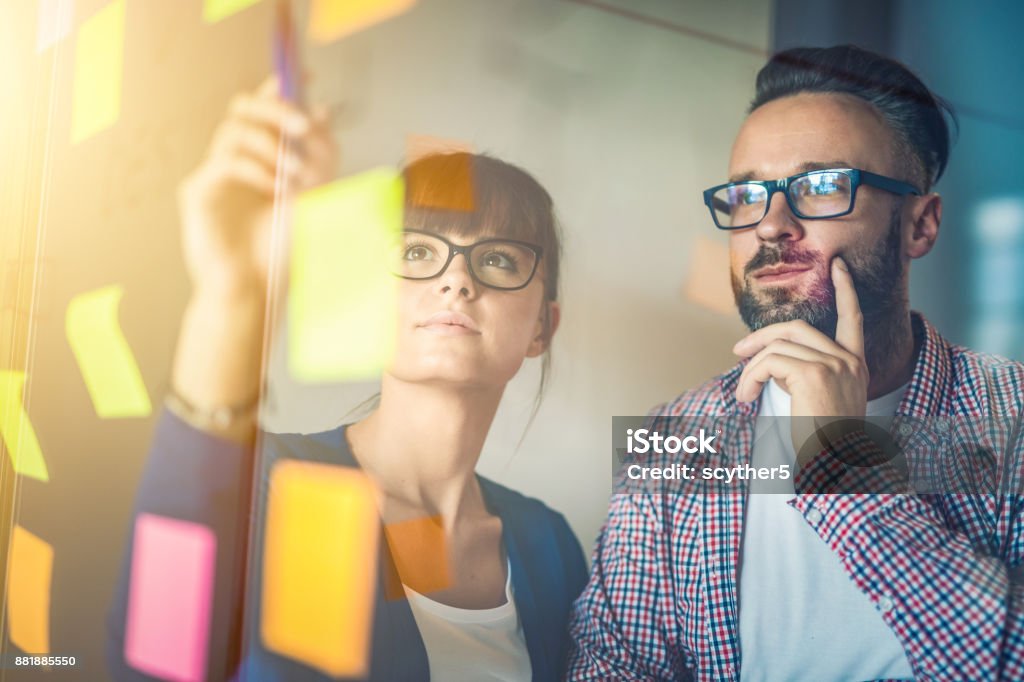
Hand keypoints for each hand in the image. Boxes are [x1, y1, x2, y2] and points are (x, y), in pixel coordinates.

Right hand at [177, 76, 337, 300]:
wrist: (257, 290)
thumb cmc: (281, 250)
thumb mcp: (312, 197)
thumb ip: (318, 156)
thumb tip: (322, 110)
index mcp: (260, 159)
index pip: (264, 110)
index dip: (282, 88)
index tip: (307, 77)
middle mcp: (233, 160)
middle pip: (244, 108)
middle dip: (277, 110)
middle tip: (304, 128)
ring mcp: (213, 175)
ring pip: (235, 131)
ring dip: (272, 148)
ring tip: (294, 179)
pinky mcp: (198, 192)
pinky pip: (225, 162)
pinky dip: (256, 170)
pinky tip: (273, 192)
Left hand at [733, 257, 868, 463]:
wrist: (835, 466)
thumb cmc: (823, 442)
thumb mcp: (819, 401)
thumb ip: (805, 374)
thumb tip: (772, 360)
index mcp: (855, 365)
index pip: (853, 319)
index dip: (846, 290)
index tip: (838, 266)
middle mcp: (849, 361)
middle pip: (798, 328)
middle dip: (762, 335)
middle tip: (737, 351)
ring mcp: (834, 364)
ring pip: (777, 346)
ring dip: (751, 369)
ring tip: (744, 393)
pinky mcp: (814, 373)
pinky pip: (769, 361)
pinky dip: (750, 377)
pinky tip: (747, 398)